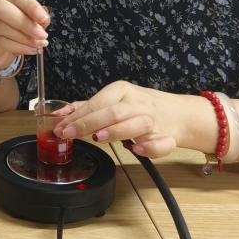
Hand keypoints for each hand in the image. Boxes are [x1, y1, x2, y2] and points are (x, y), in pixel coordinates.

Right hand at [0, 0, 49, 71]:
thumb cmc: (16, 29)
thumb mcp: (30, 21)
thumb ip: (39, 18)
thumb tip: (45, 18)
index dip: (31, 6)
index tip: (43, 18)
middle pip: (3, 9)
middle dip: (25, 22)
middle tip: (42, 34)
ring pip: (4, 28)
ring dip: (26, 38)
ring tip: (39, 44)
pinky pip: (3, 42)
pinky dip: (21, 47)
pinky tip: (31, 50)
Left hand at [51, 81, 180, 157]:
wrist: (178, 113)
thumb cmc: (139, 107)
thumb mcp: (113, 100)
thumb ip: (88, 108)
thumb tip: (61, 115)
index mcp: (122, 90)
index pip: (96, 103)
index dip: (77, 117)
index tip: (61, 127)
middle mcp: (137, 103)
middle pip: (112, 112)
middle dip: (88, 123)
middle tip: (70, 134)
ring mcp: (153, 120)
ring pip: (135, 124)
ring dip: (116, 131)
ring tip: (98, 137)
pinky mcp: (167, 136)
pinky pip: (160, 143)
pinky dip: (149, 147)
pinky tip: (136, 148)